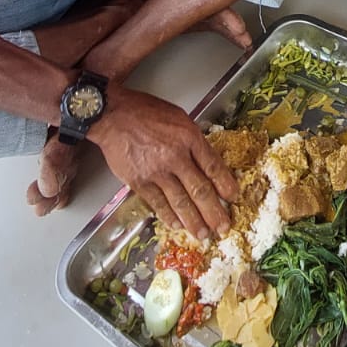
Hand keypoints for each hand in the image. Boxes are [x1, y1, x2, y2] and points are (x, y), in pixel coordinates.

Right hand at [89, 88, 236, 239]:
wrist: (113, 115)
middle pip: (200, 189)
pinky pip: (157, 203)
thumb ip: (193, 140)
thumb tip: (205, 162)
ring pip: (180, 201)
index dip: (225, 184)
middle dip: (214, 212)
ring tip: (203, 234)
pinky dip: (168, 216)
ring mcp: (156, 171)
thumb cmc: (144, 112)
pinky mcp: (138, 181)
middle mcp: (175, 156)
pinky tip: (177, 225)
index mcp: (188, 137)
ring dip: (193, 221)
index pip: (212, 166)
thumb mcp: (178, 117)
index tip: (233, 197)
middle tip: (223, 226)